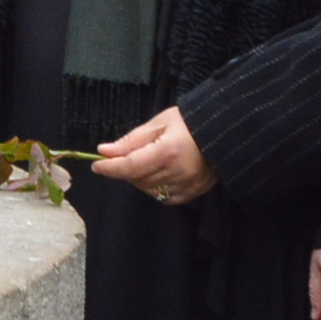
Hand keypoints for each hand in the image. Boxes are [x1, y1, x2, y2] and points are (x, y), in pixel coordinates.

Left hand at [92, 108, 213, 202]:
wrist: (224, 131)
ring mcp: (187, 185)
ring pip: (149, 190)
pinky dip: (155, 188)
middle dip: (125, 169)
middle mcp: (177, 172)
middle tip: (124, 156)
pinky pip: (165, 197)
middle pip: (137, 179)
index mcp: (167, 151)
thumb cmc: (189, 122)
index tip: (96, 165)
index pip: (130, 166)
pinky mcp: (194, 192)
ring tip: (146, 161)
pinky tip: (158, 174)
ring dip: (139, 179)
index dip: (110, 168)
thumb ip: (131, 140)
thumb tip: (104, 151)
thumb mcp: (159, 123)